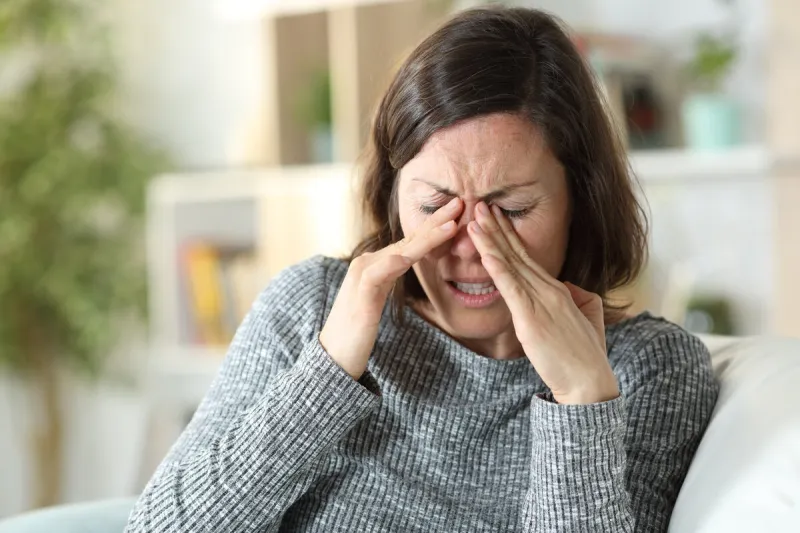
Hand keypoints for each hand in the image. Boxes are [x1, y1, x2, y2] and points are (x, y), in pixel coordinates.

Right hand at [320, 197, 462, 379]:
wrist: (333, 356)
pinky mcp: (359, 297)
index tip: (460, 211)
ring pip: (399, 252)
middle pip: (409, 239)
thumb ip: (391, 277)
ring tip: (451, 225)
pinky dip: (392, 264)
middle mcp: (368, 263)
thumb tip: (407, 262)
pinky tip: (408, 257)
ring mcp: (362, 277)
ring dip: (426, 238)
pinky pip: (377, 276)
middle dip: (437, 220)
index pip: (412, 240)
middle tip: (462, 202)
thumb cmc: (358, 330)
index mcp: (377, 263)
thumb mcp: (379, 298)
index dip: (436, 225)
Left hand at [468, 202, 618, 404]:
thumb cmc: (586, 354)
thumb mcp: (587, 317)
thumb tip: (565, 285)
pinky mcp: (531, 319)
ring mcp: (541, 302)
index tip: (494, 216)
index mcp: (558, 289)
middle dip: (496, 228)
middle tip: (479, 204)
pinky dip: (498, 269)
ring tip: (474, 219)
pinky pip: (511, 289)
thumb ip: (575, 296)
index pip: (527, 256)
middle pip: (517, 253)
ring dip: (491, 241)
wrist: (589, 382)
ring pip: (511, 265)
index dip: (509, 235)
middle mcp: (549, 289)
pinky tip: (486, 254)